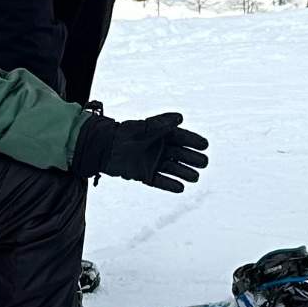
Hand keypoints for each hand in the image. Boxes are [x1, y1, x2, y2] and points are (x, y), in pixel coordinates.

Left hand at [73, 112, 211, 192]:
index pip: (181, 137)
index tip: (205, 145)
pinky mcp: (144, 175)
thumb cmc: (122, 134)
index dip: (193, 141)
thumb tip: (180, 117)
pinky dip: (169, 185)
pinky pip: (160, 181)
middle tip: (204, 163)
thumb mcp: (142, 128)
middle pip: (180, 154)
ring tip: (195, 177)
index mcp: (159, 134)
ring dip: (184, 173)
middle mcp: (158, 148)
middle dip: (192, 158)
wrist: (102, 149)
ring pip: (172, 169)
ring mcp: (152, 162)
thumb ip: (160, 124)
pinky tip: (181, 188)